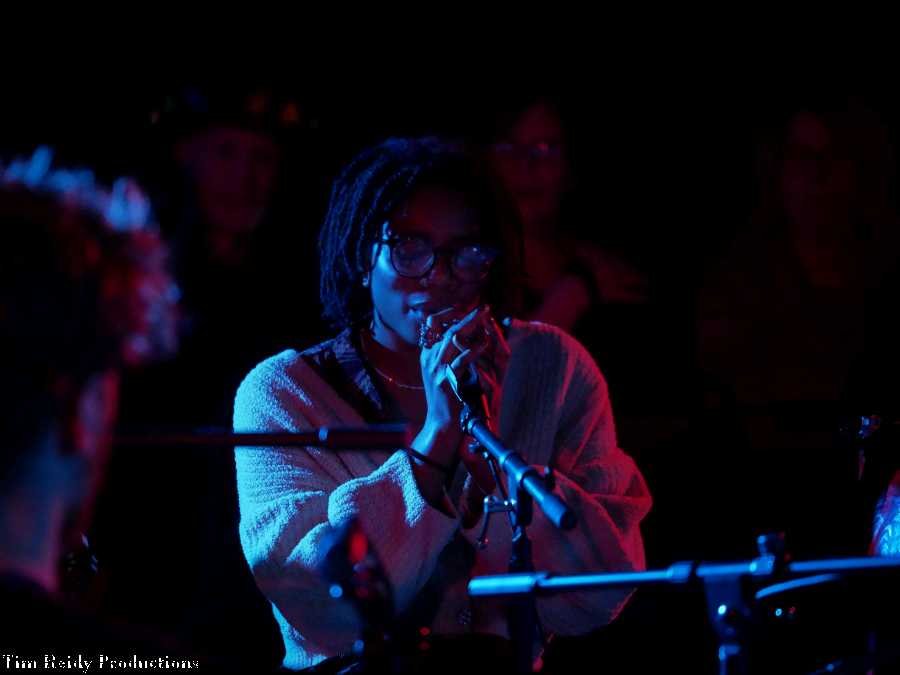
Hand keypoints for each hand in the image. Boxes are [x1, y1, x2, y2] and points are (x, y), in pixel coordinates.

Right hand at [418, 305, 491, 439]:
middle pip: (446, 327)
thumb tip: (467, 335)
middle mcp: (429, 358)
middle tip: (483, 308)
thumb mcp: (444, 371)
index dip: (452, 313)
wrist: (441, 423)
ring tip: (485, 318)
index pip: (434, 324)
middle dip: (467, 315)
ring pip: (452, 337)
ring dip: (472, 325)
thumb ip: (451, 354)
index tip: (469, 308)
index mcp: (427, 354)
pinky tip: (484, 343)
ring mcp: (436, 368)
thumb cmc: (447, 398)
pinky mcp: (446, 379)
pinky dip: (474, 349)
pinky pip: (462, 359)